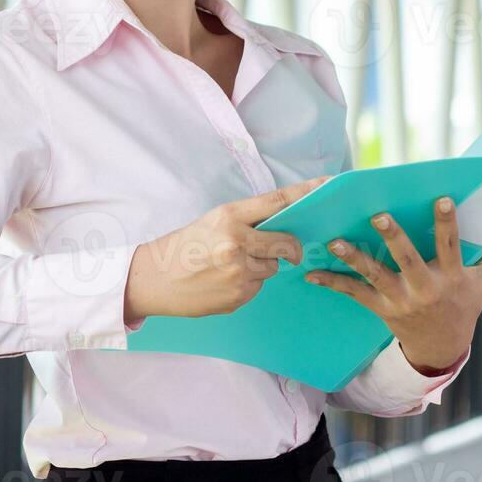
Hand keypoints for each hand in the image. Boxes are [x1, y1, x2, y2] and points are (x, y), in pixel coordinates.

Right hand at [124, 175, 329, 321]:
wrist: (153, 280)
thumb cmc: (182, 247)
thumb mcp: (211, 221)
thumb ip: (245, 222)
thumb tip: (280, 226)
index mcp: (229, 217)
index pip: (278, 201)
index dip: (307, 193)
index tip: (328, 186)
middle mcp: (237, 243)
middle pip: (286, 243)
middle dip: (290, 248)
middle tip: (287, 249)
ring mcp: (239, 272)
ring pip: (272, 267)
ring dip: (261, 266)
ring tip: (231, 266)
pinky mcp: (238, 296)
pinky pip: (258, 287)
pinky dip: (248, 284)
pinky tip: (224, 281)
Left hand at [304, 195, 481, 372]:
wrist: (443, 346)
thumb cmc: (466, 303)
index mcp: (451, 277)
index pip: (450, 246)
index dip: (447, 223)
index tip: (442, 199)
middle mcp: (424, 289)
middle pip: (407, 260)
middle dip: (393, 237)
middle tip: (379, 215)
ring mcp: (400, 300)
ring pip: (374, 276)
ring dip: (354, 258)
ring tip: (334, 242)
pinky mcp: (380, 307)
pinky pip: (354, 293)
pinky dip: (332, 283)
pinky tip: (311, 273)